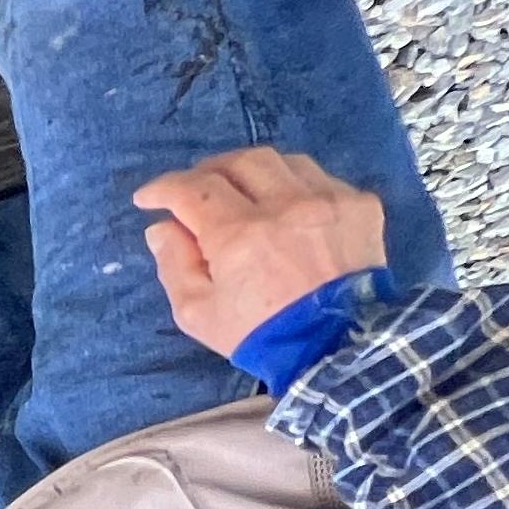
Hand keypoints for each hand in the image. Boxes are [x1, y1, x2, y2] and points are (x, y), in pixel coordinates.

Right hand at [134, 148, 388, 359]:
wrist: (336, 347)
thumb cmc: (259, 334)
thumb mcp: (198, 313)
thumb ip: (174, 264)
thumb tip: (162, 228)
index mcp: (239, 234)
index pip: (192, 189)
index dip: (163, 188)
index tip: (149, 198)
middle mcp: (285, 205)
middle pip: (239, 162)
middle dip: (208, 171)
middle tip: (195, 190)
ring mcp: (328, 200)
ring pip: (282, 161)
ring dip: (253, 172)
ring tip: (242, 192)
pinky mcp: (360, 205)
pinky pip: (320, 178)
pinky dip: (294, 187)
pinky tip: (286, 209)